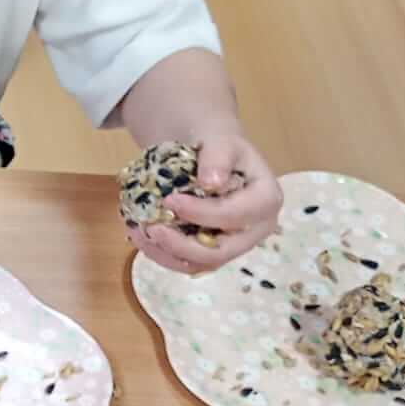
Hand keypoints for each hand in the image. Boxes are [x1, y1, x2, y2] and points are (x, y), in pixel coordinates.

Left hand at [128, 134, 282, 273]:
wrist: (213, 160)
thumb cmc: (220, 150)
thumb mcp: (222, 141)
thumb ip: (218, 157)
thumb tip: (211, 182)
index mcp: (266, 201)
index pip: (234, 216)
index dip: (201, 213)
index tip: (170, 200)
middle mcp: (255, 230)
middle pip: (219, 252)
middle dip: (181, 244)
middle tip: (150, 228)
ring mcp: (233, 245)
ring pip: (199, 264)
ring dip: (165, 252)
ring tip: (139, 232)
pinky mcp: (212, 252)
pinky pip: (186, 263)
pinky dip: (160, 253)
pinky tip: (140, 236)